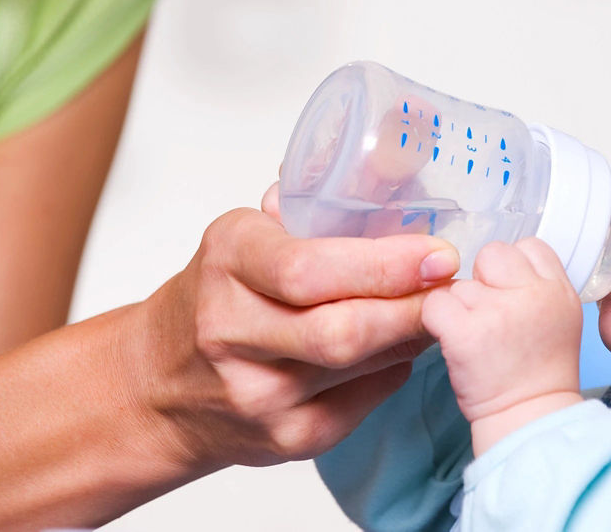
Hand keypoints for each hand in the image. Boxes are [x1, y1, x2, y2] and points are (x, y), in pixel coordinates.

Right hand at [132, 187, 459, 469]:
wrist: (157, 385)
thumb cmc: (214, 298)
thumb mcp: (246, 238)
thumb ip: (311, 213)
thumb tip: (398, 171)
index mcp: (227, 263)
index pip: (307, 270)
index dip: (384, 264)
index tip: (437, 253)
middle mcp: (232, 332)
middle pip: (342, 330)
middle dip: (411, 306)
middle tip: (453, 284)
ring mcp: (257, 394)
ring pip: (360, 366)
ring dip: (411, 335)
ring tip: (438, 307)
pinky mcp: (285, 440)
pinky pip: (364, 402)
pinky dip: (394, 369)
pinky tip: (401, 347)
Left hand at [421, 238, 582, 453]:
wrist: (528, 418)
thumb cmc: (538, 372)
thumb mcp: (560, 317)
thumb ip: (537, 285)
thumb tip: (501, 265)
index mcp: (559, 289)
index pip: (529, 247)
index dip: (512, 269)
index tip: (509, 295)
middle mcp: (532, 294)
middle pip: (492, 254)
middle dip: (483, 280)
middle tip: (488, 317)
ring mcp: (497, 311)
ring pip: (460, 285)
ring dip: (460, 308)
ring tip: (477, 340)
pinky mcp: (464, 332)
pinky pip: (435, 305)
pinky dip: (437, 323)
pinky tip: (454, 342)